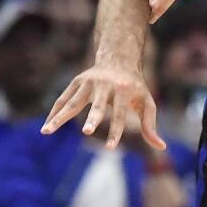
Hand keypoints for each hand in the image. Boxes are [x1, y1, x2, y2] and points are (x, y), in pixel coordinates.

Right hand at [41, 63, 165, 150]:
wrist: (119, 58)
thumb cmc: (134, 86)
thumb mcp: (146, 102)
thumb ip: (150, 125)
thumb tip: (161, 147)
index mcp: (123, 90)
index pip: (119, 115)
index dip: (116, 132)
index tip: (110, 148)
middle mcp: (105, 85)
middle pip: (96, 106)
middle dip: (92, 118)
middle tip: (87, 131)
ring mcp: (89, 82)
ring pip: (73, 101)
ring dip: (59, 116)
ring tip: (46, 132)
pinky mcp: (78, 81)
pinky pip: (64, 98)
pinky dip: (55, 111)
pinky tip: (46, 125)